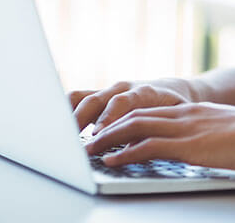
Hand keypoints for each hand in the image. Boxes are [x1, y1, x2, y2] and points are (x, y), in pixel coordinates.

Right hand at [70, 81, 190, 133]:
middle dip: (81, 120)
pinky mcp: (99, 96)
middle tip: (71, 141)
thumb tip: (136, 147)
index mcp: (144, 92)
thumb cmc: (175, 106)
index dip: (109, 117)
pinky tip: (59, 129)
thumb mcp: (174, 117)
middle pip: (96, 99)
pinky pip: (77, 99)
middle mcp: (123, 88)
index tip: (98, 134)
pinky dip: (65, 111)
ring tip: (58, 137)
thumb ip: (155, 128)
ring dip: (68, 116)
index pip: (123, 102)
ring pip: (81, 97)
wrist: (174, 89)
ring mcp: (109, 91)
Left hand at [83, 102, 234, 171]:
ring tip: (89, 149)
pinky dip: (125, 153)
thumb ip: (213, 136)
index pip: (151, 111)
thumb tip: (210, 148)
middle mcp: (186, 114)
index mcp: (195, 111)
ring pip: (135, 128)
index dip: (126, 119)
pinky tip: (111, 161)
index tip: (108, 128)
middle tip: (87, 137)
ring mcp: (187, 128)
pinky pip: (148, 147)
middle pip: (136, 115)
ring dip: (108, 139)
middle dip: (108, 126)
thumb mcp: (231, 131)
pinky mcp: (189, 146)